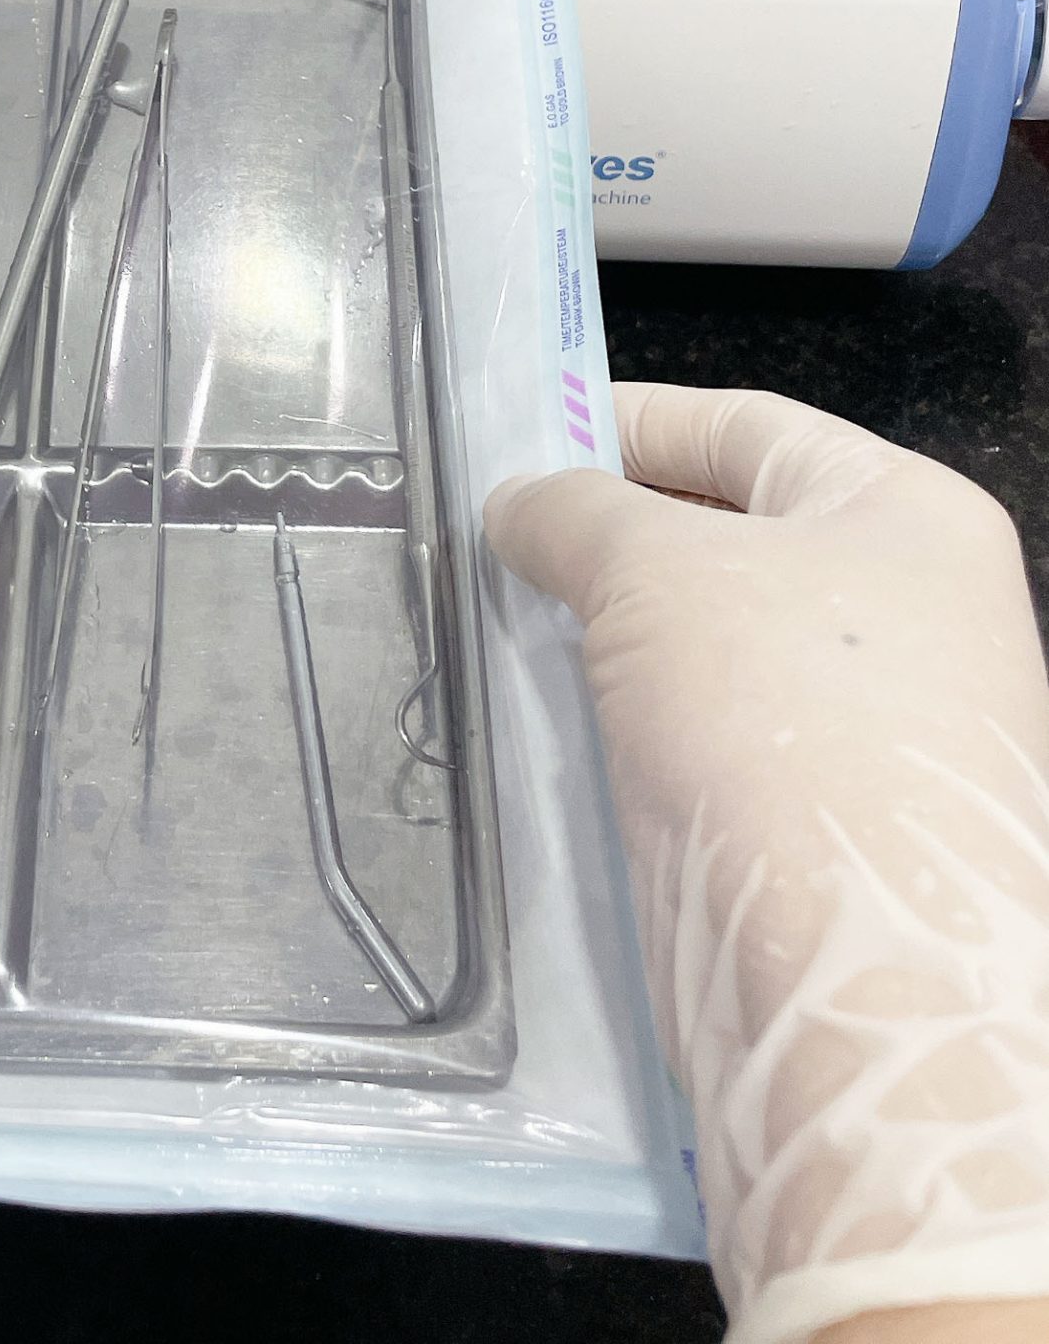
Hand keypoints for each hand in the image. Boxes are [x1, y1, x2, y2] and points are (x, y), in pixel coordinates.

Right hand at [486, 383, 1048, 1343]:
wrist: (853, 973)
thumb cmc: (778, 719)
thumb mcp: (652, 567)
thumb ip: (574, 511)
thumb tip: (523, 504)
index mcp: (909, 516)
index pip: (746, 425)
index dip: (624, 417)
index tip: (515, 432)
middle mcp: (911, 612)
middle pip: (726, 537)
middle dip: (601, 535)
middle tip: (480, 532)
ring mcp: (871, 728)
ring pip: (705, 648)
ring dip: (601, 639)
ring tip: (486, 622)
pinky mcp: (818, 827)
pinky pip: (703, 742)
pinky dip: (623, 725)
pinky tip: (534, 721)